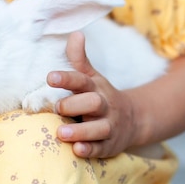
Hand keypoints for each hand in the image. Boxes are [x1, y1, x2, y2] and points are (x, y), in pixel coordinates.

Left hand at [48, 32, 139, 157]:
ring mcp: (109, 126)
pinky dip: (90, 150)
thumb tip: (75, 33)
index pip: (81, 79)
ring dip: (80, 130)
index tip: (50, 77)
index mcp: (95, 87)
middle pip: (93, 103)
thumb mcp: (92, 77)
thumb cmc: (101, 96)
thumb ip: (79, 59)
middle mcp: (104, 106)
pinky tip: (77, 149)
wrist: (134, 119)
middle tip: (57, 108)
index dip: (66, 77)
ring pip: (98, 128)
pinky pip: (101, 148)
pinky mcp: (109, 145)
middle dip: (74, 105)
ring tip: (61, 132)